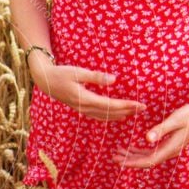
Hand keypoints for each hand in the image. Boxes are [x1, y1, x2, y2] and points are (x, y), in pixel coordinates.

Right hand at [30, 59, 144, 121]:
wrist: (45, 80)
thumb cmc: (61, 73)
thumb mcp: (78, 72)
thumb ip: (96, 77)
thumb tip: (114, 80)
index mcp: (85, 98)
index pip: (111, 105)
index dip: (127, 105)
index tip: (140, 104)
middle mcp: (84, 107)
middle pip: (110, 112)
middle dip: (127, 111)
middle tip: (143, 109)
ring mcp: (81, 109)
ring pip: (104, 116)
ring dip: (120, 115)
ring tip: (133, 113)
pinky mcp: (80, 108)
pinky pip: (98, 115)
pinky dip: (109, 116)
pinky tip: (116, 116)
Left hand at [112, 100, 188, 167]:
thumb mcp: (175, 119)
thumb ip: (161, 129)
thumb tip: (147, 139)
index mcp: (171, 147)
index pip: (149, 161)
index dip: (133, 163)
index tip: (120, 162)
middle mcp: (170, 151)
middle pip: (147, 161)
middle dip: (130, 161)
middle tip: (114, 158)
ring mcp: (170, 148)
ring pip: (149, 157)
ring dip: (134, 156)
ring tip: (118, 152)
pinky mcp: (169, 144)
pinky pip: (153, 151)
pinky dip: (140, 151)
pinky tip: (131, 148)